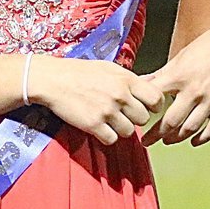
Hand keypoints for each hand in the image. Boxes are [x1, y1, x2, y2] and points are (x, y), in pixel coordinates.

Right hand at [31, 57, 162, 145]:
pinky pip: (111, 139)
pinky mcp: (93, 124)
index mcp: (126, 79)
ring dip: (120, 129)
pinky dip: (106, 136)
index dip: (154, 106)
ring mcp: (107, 110)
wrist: (53, 79)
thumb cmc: (81, 72)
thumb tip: (152, 83)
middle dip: (135, 118)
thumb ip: (131, 79)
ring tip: (109, 120)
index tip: (146, 108)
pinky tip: (99, 127)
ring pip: (129, 131)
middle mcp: (120, 95)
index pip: (156, 98)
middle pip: (143, 118)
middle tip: (123, 114)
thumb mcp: (110, 68)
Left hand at [140, 14, 209, 146]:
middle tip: (146, 140)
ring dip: (175, 138)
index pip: (153, 99)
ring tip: (166, 141)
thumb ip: (162, 72)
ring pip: (189, 128)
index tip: (135, 116)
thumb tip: (141, 81)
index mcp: (179, 76)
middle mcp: (194, 90)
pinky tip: (193, 141)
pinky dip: (202, 138)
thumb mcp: (182, 55)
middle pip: (170, 121)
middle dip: (155, 134)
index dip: (141, 109)